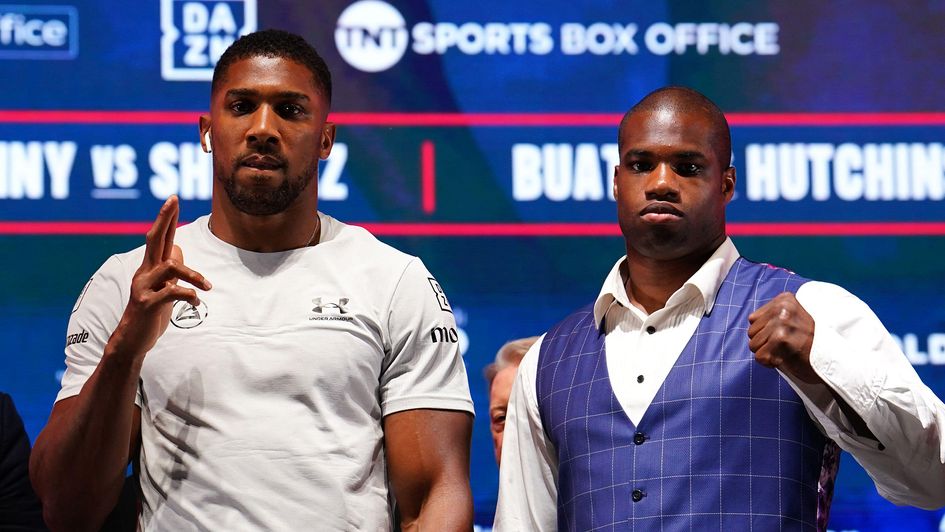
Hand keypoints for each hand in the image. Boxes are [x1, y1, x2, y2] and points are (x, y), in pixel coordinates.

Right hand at [108, 196, 210, 359]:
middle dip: (164, 219)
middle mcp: (144, 272)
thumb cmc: (152, 312)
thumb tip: (178, 249)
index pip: (159, 238)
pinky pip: (172, 292)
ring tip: (207, 287)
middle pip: (154, 239)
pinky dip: (189, 295)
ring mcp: (144, 287)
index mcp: (150, 267)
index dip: (166, 219)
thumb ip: (170, 269)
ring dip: (193, 274)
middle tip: (174, 200)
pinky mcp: (147, 303)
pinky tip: (196, 302)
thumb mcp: (164, 287)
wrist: (133, 339)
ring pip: (170, 267)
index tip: (174, 198)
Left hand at [747, 292, 820, 383]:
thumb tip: (751, 320)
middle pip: (751, 332)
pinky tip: (786, 359)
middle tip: (786, 346)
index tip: (784, 336)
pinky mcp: (781, 339)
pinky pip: (760, 357)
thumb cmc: (811, 342)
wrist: (834, 359)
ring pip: (753, 345)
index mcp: (784, 300)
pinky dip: (771, 362)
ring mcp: (782, 323)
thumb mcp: (793, 318)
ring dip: (768, 353)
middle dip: (765, 343)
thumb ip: (773, 316)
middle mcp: (782, 309)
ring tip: (787, 351)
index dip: (765, 332)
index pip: (753, 319)